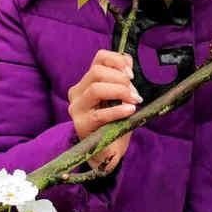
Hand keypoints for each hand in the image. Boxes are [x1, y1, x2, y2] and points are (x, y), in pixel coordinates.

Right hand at [67, 50, 139, 173]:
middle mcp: (77, 92)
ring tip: (133, 101)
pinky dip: (118, 110)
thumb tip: (128, 62)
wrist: (108, 153)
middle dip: (120, 79)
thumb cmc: (115, 124)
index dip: (118, 61)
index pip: (99, 58)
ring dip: (119, 92)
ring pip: (95, 89)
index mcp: (87, 82)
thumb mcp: (120, 98)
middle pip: (96, 72)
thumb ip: (122, 79)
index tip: (131, 73)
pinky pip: (100, 114)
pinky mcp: (81, 125)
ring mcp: (77, 109)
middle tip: (134, 93)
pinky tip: (130, 111)